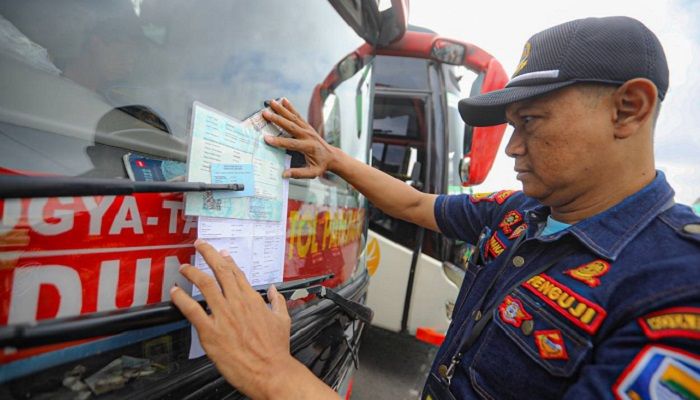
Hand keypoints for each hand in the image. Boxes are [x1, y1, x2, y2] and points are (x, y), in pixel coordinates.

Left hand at [170, 239, 299, 398]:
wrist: (270, 371)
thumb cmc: (276, 349)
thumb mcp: (283, 320)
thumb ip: (277, 302)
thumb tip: (273, 291)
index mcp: (252, 299)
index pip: (237, 273)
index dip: (227, 260)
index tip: (221, 253)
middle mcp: (236, 303)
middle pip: (220, 271)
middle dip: (208, 254)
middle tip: (199, 245)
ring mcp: (223, 316)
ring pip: (204, 285)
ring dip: (192, 273)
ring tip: (184, 267)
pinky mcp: (211, 332)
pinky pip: (192, 310)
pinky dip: (181, 299)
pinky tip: (175, 292)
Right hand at [262, 98, 336, 178]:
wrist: (332, 156)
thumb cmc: (321, 165)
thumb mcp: (312, 173)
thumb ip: (298, 173)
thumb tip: (284, 174)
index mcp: (308, 147)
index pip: (291, 143)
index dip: (278, 142)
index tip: (266, 139)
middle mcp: (307, 135)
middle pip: (290, 126)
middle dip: (277, 119)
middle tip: (265, 113)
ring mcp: (308, 129)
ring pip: (293, 117)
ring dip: (281, 109)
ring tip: (271, 102)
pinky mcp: (307, 126)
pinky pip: (298, 115)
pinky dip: (290, 107)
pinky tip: (283, 100)